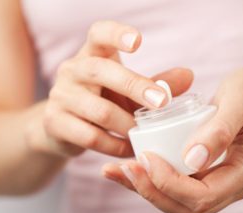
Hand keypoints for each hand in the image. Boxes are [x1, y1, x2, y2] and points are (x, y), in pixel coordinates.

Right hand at [25, 20, 192, 157]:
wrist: (61, 126)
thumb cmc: (100, 101)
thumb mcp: (125, 90)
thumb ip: (153, 83)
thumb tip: (188, 76)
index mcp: (90, 55)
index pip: (98, 33)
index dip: (116, 33)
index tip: (139, 41)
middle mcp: (71, 71)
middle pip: (101, 71)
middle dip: (135, 86)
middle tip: (162, 102)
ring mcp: (60, 96)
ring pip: (99, 111)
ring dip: (128, 126)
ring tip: (145, 135)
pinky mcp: (54, 122)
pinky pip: (91, 137)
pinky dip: (115, 146)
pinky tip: (129, 149)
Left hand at [102, 64, 242, 212]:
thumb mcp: (240, 102)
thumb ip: (220, 130)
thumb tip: (192, 159)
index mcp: (242, 175)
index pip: (202, 196)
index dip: (169, 183)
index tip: (146, 157)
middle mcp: (229, 186)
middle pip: (184, 207)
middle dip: (151, 190)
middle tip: (124, 167)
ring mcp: (214, 183)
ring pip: (175, 202)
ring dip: (144, 189)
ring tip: (116, 170)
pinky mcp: (200, 174)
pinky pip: (172, 187)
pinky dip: (148, 181)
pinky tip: (126, 168)